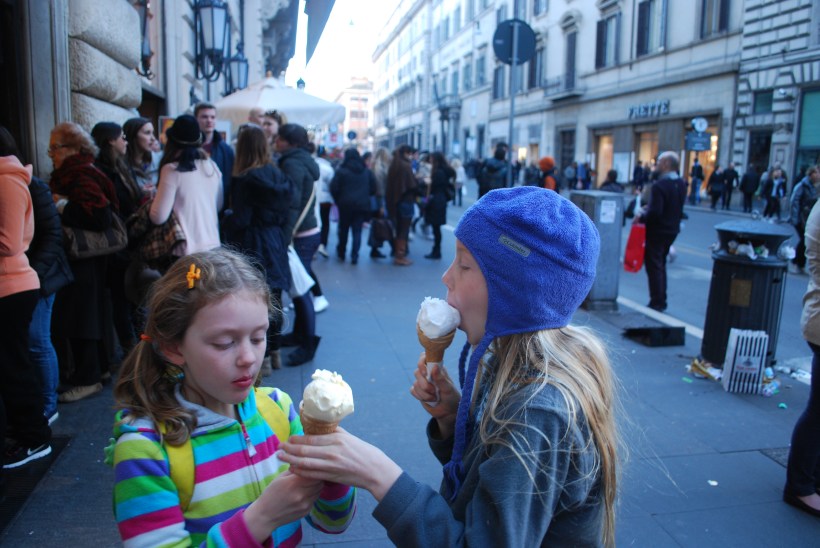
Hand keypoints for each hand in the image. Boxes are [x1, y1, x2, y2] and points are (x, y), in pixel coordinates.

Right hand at [243, 470, 323, 541]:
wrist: (265, 516)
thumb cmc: (271, 494)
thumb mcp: (280, 478)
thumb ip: (294, 470)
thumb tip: (305, 462)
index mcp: (293, 483)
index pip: (312, 472)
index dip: (313, 468)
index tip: (312, 466)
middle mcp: (301, 494)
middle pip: (318, 481)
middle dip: (316, 476)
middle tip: (312, 474)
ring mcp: (305, 504)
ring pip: (319, 490)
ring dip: (316, 485)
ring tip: (309, 483)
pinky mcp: (307, 511)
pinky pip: (315, 499)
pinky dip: (313, 495)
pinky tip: (305, 494)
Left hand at [279, 428, 401, 501]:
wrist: (375, 470)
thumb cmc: (364, 452)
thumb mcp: (349, 438)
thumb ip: (335, 432)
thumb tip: (321, 426)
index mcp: (336, 439)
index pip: (311, 438)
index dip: (297, 438)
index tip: (288, 437)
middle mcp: (332, 451)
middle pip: (305, 449)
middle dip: (289, 448)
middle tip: (279, 446)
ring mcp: (331, 465)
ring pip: (305, 462)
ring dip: (291, 459)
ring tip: (280, 457)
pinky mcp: (332, 476)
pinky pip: (312, 474)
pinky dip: (301, 471)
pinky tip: (293, 469)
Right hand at [410, 353, 459, 437]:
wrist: (448, 411)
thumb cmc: (451, 397)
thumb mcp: (448, 388)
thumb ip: (440, 378)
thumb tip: (434, 366)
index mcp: (437, 368)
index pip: (424, 357)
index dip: (422, 363)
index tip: (426, 373)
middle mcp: (428, 373)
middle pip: (417, 372)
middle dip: (425, 384)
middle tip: (434, 390)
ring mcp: (422, 382)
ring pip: (415, 383)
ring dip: (425, 393)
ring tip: (435, 398)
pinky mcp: (418, 391)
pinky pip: (413, 391)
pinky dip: (421, 397)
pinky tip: (430, 400)